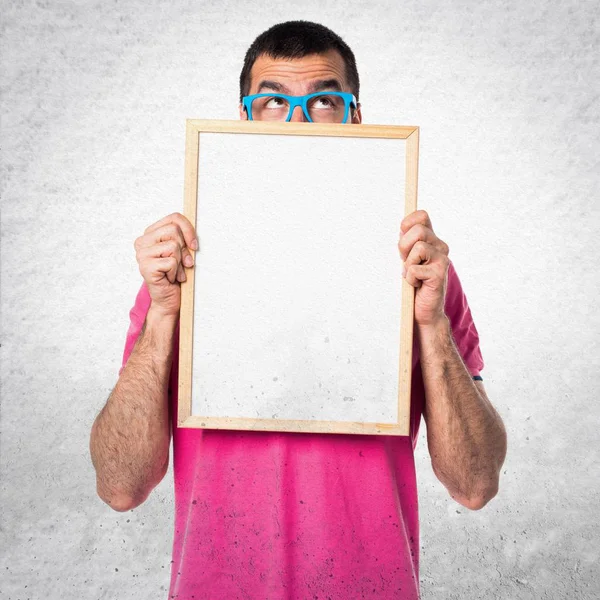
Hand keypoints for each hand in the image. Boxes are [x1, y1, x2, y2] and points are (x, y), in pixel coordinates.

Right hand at [134, 213, 197, 317]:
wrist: (168, 300)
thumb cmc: (176, 275)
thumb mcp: (181, 251)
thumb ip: (182, 236)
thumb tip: (194, 225)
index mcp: (150, 234)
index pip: (174, 218)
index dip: (189, 229)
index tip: (194, 245)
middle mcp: (142, 242)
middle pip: (174, 230)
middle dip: (185, 248)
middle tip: (183, 263)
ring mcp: (142, 254)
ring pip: (174, 246)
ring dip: (181, 262)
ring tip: (176, 272)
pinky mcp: (146, 267)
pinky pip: (172, 262)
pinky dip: (177, 272)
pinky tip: (171, 279)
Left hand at [398, 210, 449, 326]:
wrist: (424, 309)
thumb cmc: (414, 283)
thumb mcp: (407, 258)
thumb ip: (407, 241)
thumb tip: (402, 226)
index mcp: (432, 239)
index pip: (422, 216)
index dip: (408, 224)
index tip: (404, 240)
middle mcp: (440, 246)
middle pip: (417, 230)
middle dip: (404, 247)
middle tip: (406, 262)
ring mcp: (442, 259)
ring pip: (417, 248)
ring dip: (407, 265)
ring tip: (413, 275)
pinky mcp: (440, 273)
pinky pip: (414, 269)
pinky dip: (409, 279)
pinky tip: (417, 285)